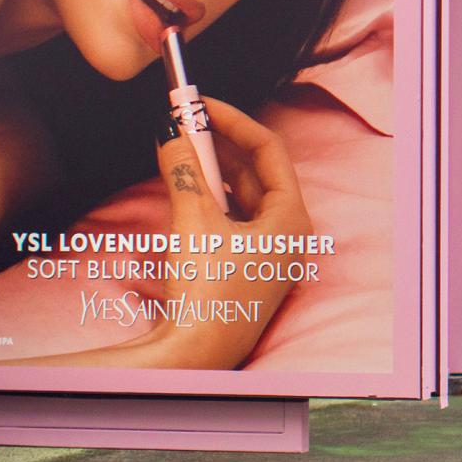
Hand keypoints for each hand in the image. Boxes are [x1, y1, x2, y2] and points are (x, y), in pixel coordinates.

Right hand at [10, 98, 313, 369]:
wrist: (193, 357)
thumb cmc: (206, 292)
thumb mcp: (194, 221)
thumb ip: (184, 171)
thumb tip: (170, 133)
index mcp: (291, 217)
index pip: (268, 150)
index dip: (233, 121)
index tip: (201, 105)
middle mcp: (287, 234)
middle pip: (254, 171)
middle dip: (218, 144)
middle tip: (184, 119)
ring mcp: (268, 254)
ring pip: (240, 195)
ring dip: (210, 170)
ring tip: (179, 144)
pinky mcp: (245, 269)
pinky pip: (230, 219)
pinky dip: (208, 198)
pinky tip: (185, 184)